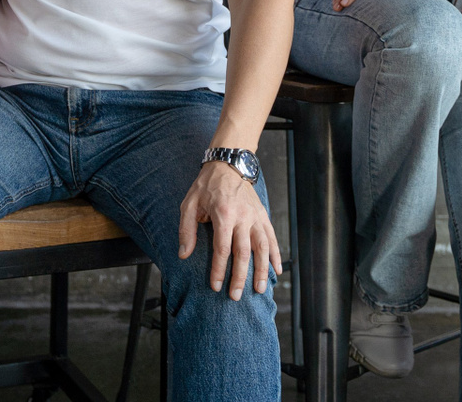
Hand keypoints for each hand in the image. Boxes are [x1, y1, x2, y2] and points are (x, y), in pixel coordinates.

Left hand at [177, 159, 280, 299]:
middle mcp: (243, 216)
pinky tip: (277, 271)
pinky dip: (276, 255)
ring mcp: (255, 217)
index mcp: (223, 213)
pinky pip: (272, 238)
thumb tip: (183, 255)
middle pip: (243, 252)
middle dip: (240, 276)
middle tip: (235, 296)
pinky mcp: (263, 216)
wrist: (229, 165)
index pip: (222, 248)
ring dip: (262, 270)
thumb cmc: (206, 186)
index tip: (216, 286)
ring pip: (262, 247)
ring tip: (259, 290)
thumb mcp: (189, 204)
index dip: (219, 269)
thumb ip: (186, 230)